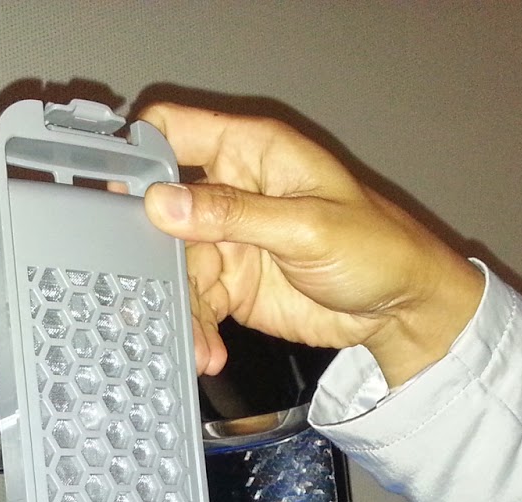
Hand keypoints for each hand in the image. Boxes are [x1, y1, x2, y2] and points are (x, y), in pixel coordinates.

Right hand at [136, 103, 482, 387]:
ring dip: (180, 307)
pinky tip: (207, 351)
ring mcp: (228, 241)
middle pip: (162, 211)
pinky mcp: (232, 286)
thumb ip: (232, 214)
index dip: (140, 157)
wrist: (402, 310)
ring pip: (175, 268)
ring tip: (196, 340)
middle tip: (146, 287)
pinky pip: (195, 304)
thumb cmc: (378, 248)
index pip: (174, 131)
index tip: (119, 200)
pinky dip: (196, 329)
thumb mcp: (306, 227)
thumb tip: (164, 203)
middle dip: (153, 254)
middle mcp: (230, 192)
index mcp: (250, 152)